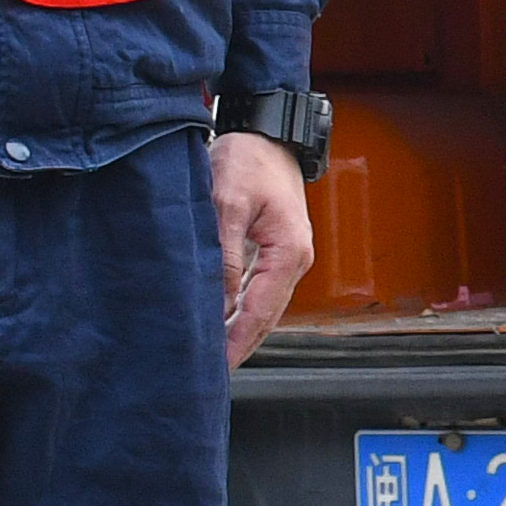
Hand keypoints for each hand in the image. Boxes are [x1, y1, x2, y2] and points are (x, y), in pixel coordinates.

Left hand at [211, 130, 313, 363]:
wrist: (267, 131)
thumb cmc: (249, 159)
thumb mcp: (228, 203)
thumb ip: (224, 255)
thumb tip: (218, 303)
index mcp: (289, 253)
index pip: (260, 312)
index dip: (236, 343)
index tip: (216, 369)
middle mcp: (296, 260)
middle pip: (266, 317)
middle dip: (239, 345)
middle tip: (209, 374)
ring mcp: (288, 257)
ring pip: (263, 306)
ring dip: (239, 330)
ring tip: (211, 355)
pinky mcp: (277, 250)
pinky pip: (259, 290)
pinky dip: (241, 310)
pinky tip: (221, 320)